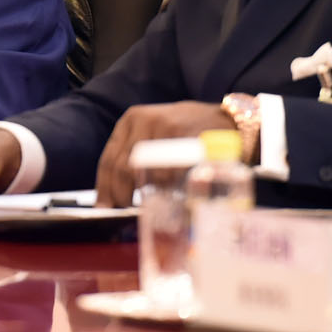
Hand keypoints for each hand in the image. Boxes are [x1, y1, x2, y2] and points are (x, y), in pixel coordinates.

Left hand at [94, 102, 232, 206]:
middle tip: (126, 211)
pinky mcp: (184, 136)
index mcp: (131, 120)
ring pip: (147, 173)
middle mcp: (144, 121)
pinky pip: (172, 172)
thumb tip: (115, 196)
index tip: (104, 207)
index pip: (108, 160)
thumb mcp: (155, 133)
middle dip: (122, 195)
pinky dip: (171, 188)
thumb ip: (135, 157)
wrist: (227, 120)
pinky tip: (174, 191)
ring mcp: (164, 127)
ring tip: (157, 201)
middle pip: (122, 168)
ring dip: (151, 193)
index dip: (105, 188)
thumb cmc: (188, 132)